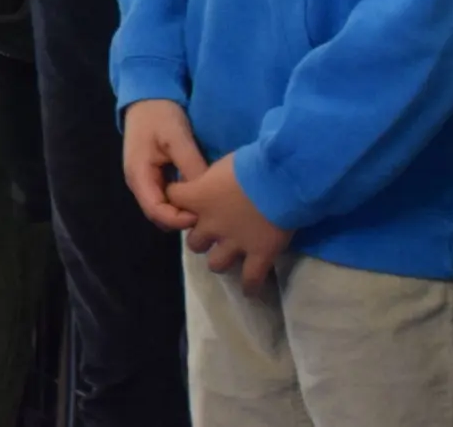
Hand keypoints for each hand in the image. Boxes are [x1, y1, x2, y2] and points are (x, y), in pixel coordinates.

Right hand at [123, 98, 207, 231]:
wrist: (147, 98)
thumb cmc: (160, 116)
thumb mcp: (178, 137)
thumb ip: (190, 165)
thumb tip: (207, 194)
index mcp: (139, 175)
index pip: (156, 211)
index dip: (179, 220)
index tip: (202, 215)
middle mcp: (138, 183)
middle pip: (158, 215)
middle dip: (181, 219)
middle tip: (208, 213)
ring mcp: (144, 180)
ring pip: (163, 209)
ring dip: (181, 212)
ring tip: (205, 207)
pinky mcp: (152, 176)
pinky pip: (165, 198)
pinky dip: (180, 203)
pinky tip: (198, 197)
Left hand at [170, 152, 292, 288]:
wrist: (280, 179)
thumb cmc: (251, 163)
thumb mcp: (221, 164)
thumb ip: (210, 178)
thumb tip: (210, 181)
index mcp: (197, 197)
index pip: (172, 199)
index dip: (177, 199)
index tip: (184, 198)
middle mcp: (210, 225)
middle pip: (193, 241)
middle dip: (201, 238)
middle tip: (212, 233)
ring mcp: (234, 243)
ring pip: (215, 263)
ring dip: (219, 260)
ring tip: (227, 257)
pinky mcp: (260, 255)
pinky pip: (251, 279)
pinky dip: (250, 286)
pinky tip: (249, 290)